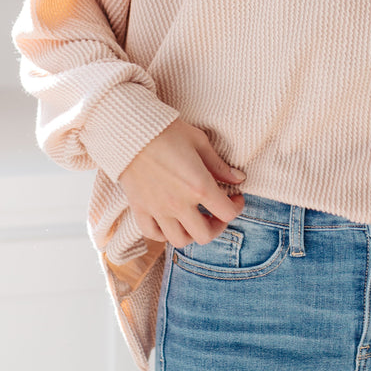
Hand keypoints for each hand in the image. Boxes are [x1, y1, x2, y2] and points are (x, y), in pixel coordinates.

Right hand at [118, 117, 246, 247]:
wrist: (131, 129)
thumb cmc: (168, 131)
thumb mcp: (199, 142)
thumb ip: (219, 165)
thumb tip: (239, 178)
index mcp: (199, 186)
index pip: (227, 213)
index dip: (237, 207)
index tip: (236, 198)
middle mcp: (179, 204)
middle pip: (205, 235)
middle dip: (217, 225)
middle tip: (216, 212)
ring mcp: (158, 210)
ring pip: (179, 240)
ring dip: (192, 233)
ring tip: (194, 218)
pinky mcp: (139, 209)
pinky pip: (153, 234)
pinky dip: (164, 233)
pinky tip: (170, 220)